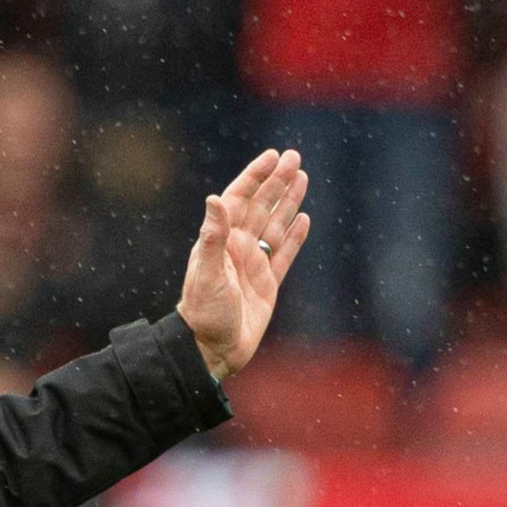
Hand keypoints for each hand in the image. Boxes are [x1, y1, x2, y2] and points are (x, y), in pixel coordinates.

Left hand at [177, 148, 309, 380]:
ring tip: (302, 177)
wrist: (211, 350)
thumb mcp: (206, 274)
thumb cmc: (203, 314)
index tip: (272, 156)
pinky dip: (295, 237)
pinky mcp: (267, 284)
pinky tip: (304, 218)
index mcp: (221, 243)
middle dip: (277, 182)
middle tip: (294, 157)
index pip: (239, 200)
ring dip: (288, 202)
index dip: (254, 177)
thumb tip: (214, 199)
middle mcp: (237, 250)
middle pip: (261, 207)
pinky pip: (284, 254)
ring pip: (276, 226)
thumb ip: (212, 237)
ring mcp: (253, 265)